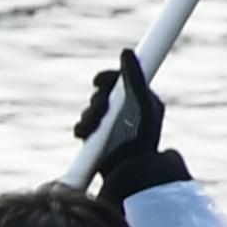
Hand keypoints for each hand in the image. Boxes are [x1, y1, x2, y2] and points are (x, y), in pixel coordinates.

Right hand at [74, 50, 187, 200]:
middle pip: (102, 95)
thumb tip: (126, 51)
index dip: (107, 79)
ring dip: (88, 117)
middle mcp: (126, 113)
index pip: (119, 81)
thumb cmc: (144, 141)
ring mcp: (111, 128)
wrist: (134, 175)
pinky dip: (82, 129)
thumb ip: (135, 78)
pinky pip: (83, 127)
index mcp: (141, 101)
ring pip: (90, 111)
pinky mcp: (99, 142)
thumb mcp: (143, 104)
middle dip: (97, 102)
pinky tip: (84, 135)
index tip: (99, 82)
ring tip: (91, 127)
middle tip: (99, 111)